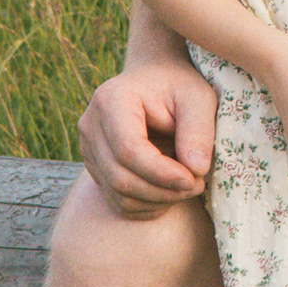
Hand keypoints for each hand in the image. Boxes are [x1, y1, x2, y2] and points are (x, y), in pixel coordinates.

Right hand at [76, 62, 215, 215]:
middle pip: (120, 177)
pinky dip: (148, 205)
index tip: (194, 178)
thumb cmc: (178, 86)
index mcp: (111, 100)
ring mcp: (89, 149)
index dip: (162, 172)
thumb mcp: (198, 98)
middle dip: (163, 190)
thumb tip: (196, 170)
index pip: (128, 150)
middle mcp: (90, 125)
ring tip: (188, 185)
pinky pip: (118, 201)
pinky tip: (170, 190)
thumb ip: (198, 131)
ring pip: (118, 194)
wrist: (155, 80)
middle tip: (198, 184)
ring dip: (158, 200)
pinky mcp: (96, 167)